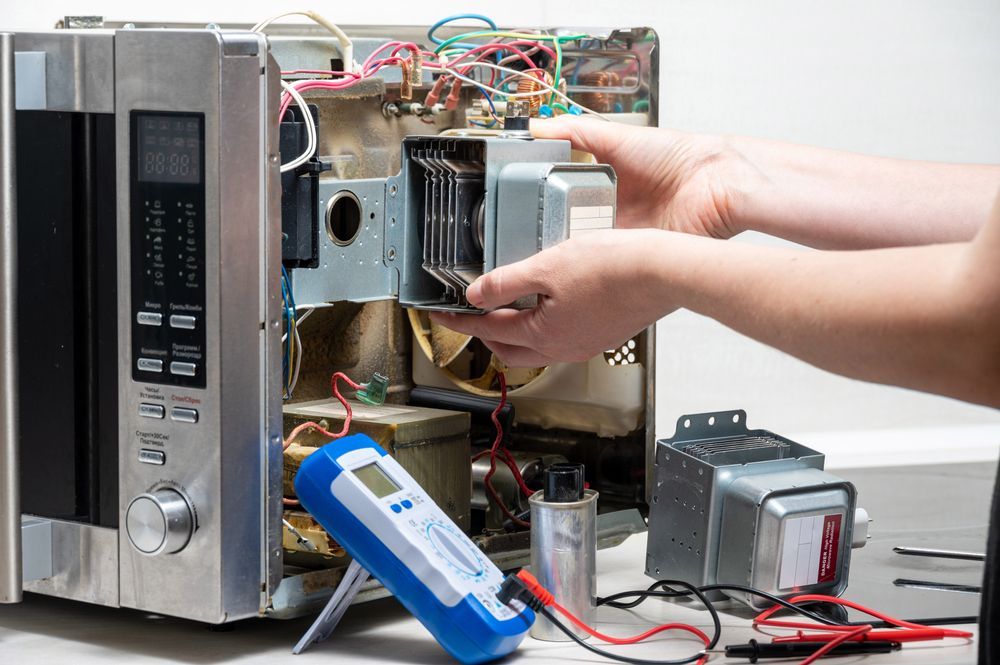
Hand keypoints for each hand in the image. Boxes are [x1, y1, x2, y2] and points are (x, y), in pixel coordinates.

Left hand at [429, 229, 676, 367]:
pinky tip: (548, 305)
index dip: (459, 320)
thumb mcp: (547, 266)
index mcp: (544, 335)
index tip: (441, 313)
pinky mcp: (603, 335)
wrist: (664, 272)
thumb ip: (506, 282)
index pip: (488, 329)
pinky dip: (542, 328)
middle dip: (484, 334)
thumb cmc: (615, 268)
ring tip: (505, 308)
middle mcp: (564, 348)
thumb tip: (476, 295)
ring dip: (515, 333)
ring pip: (537, 348)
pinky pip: (561, 339)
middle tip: (469, 315)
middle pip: (510, 350)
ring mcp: (585, 345)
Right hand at [531, 116, 759, 238]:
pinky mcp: (631, 254)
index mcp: (602, 185)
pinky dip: (587, 259)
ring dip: (562, 247)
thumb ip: (575, 132)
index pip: (559, 196)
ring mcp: (620, 235)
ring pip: (579, 246)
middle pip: (564, 226)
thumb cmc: (679, 157)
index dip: (538, 201)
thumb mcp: (617, 137)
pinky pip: (602, 260)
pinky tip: (568, 257)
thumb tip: (536, 127)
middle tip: (517, 233)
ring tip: (533, 247)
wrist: (715, 185)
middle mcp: (609, 213)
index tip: (514, 203)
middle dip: (544, 231)